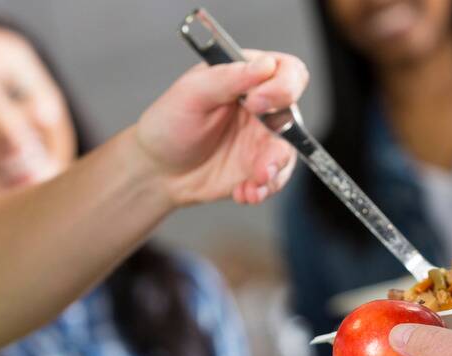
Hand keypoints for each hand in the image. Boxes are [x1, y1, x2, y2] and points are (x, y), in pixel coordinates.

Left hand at [136, 50, 307, 205]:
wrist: (158, 169)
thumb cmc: (169, 123)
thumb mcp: (192, 93)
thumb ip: (228, 78)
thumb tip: (265, 66)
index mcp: (249, 78)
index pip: (287, 72)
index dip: (282, 87)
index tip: (255, 103)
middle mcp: (263, 109)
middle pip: (292, 117)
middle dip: (279, 142)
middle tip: (262, 160)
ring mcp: (263, 141)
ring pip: (287, 154)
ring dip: (273, 171)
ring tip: (254, 183)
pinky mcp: (260, 170)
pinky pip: (275, 180)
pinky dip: (262, 189)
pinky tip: (243, 193)